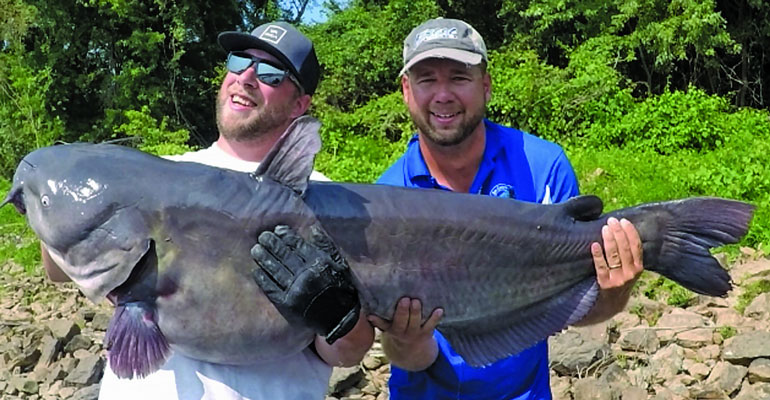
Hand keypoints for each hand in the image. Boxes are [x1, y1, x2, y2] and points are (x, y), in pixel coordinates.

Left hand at [251, 225, 360, 343]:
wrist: (341, 318)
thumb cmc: (341, 288)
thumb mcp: (339, 263)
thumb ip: (326, 246)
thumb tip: (312, 229)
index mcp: (318, 263)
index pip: (297, 245)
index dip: (286, 236)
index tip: (277, 230)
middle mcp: (305, 274)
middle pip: (284, 255)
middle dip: (271, 244)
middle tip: (262, 237)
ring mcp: (295, 290)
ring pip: (275, 270)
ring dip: (264, 258)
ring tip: (255, 249)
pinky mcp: (288, 304)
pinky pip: (272, 289)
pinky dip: (262, 279)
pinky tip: (256, 271)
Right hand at [368, 297, 442, 370]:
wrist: (412, 351)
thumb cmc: (398, 329)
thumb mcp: (387, 327)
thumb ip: (379, 320)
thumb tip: (366, 312)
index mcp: (391, 330)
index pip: (384, 324)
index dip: (378, 320)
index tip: (372, 314)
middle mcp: (402, 332)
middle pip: (401, 322)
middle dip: (402, 311)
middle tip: (405, 300)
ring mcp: (415, 332)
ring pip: (415, 323)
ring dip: (416, 313)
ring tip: (416, 302)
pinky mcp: (426, 332)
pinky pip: (431, 325)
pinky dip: (435, 318)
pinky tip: (439, 310)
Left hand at [591, 217, 643, 291]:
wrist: (611, 305)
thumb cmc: (619, 281)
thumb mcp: (629, 270)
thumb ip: (628, 255)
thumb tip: (620, 230)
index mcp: (638, 268)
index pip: (637, 247)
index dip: (631, 233)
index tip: (624, 221)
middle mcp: (631, 274)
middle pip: (625, 250)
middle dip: (619, 233)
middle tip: (611, 220)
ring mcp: (618, 280)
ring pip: (614, 257)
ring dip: (610, 241)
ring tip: (604, 228)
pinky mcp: (606, 285)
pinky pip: (602, 268)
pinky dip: (598, 256)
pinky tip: (594, 245)